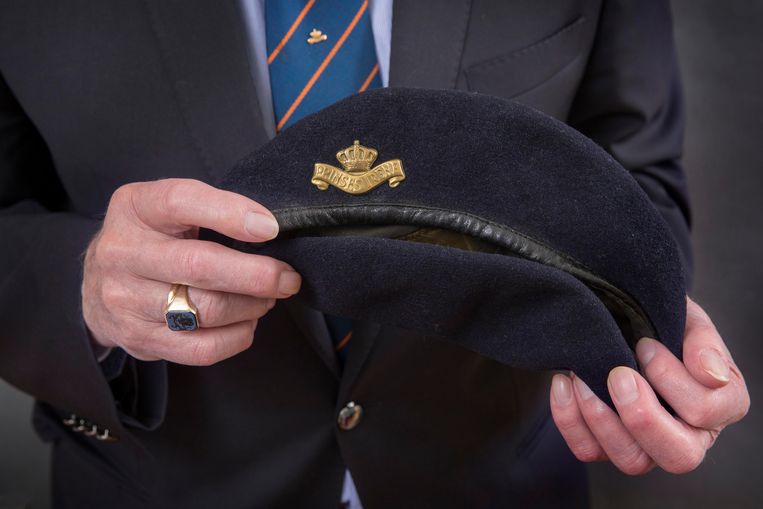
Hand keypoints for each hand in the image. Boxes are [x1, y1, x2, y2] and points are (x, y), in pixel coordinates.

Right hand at [82, 178, 300, 364]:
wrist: (97, 284)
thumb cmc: (153, 238)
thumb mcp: (168, 208)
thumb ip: (211, 209)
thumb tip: (272, 228)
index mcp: (135, 207)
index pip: (182, 201)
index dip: (231, 213)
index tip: (271, 227)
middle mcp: (122, 252)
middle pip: (200, 266)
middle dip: (258, 275)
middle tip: (288, 277)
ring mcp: (125, 299)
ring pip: (206, 310)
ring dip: (252, 306)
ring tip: (268, 298)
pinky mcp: (138, 339)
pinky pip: (201, 348)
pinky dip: (237, 337)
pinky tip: (246, 322)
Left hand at [550, 297, 748, 473]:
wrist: (624, 322)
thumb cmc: (663, 326)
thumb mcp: (689, 322)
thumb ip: (704, 343)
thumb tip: (711, 374)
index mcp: (720, 406)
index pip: (706, 411)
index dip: (671, 377)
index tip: (645, 344)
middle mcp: (689, 436)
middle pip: (679, 456)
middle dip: (642, 416)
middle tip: (617, 375)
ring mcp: (647, 446)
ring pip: (632, 461)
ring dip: (601, 418)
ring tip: (583, 377)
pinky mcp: (607, 446)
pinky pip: (588, 450)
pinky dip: (569, 419)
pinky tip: (564, 383)